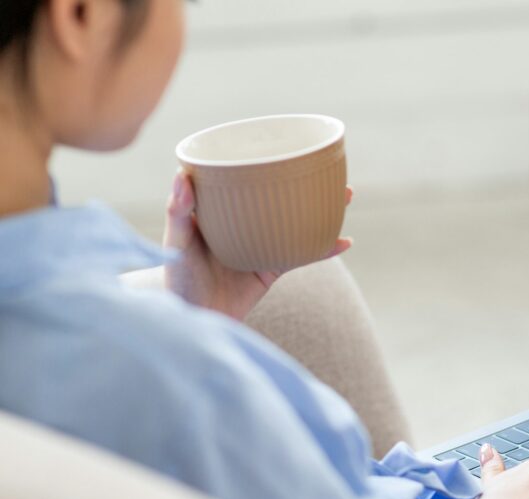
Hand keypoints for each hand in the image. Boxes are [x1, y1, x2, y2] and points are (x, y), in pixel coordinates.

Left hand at [164, 172, 352, 320]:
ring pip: (297, 221)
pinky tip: (344, 242)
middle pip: (280, 194)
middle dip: (305, 181)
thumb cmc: (178, 280)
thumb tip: (182, 175)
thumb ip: (178, 212)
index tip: (283, 143)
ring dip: (323, 209)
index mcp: (220, 209)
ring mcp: (260, 244)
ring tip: (346, 196)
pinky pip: (302, 255)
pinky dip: (323, 249)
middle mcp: (244, 222)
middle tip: (329, 169)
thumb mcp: (176, 243)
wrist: (195, 320)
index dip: (263, 158)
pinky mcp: (271, 269)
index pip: (242, 175)